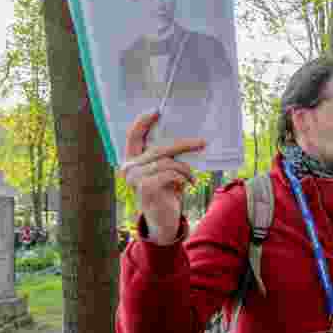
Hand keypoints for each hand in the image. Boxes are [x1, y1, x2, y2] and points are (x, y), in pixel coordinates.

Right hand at [120, 111, 205, 245]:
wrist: (163, 221)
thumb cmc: (166, 192)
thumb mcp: (166, 171)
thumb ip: (167, 156)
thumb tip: (186, 138)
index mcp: (133, 160)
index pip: (133, 136)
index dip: (142, 122)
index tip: (156, 111)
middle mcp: (130, 168)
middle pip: (158, 148)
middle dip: (184, 144)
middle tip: (202, 143)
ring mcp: (135, 179)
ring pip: (167, 162)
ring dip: (185, 169)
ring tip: (191, 178)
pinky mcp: (145, 188)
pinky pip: (170, 173)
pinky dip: (183, 177)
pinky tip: (186, 185)